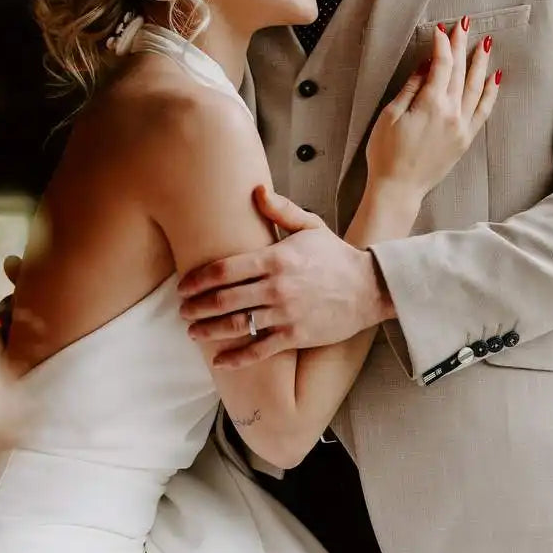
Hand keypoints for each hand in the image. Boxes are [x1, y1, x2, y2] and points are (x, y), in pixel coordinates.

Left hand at [178, 188, 392, 366]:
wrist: (370, 288)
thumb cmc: (336, 257)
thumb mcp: (310, 226)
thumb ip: (280, 210)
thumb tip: (255, 191)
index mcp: (276, 258)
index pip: (224, 269)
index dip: (198, 279)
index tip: (184, 285)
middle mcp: (277, 287)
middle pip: (223, 299)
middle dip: (196, 306)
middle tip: (182, 310)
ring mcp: (285, 314)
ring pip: (236, 325)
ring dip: (208, 330)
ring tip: (193, 332)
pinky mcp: (295, 336)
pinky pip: (259, 350)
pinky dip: (236, 358)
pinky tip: (219, 361)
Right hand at [365, 17, 500, 198]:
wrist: (398, 189)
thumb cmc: (385, 153)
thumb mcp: (390, 115)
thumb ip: (411, 87)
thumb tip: (425, 65)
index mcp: (431, 104)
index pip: (442, 65)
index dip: (442, 44)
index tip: (441, 29)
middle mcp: (451, 113)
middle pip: (460, 71)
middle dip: (462, 45)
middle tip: (464, 24)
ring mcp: (462, 127)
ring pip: (476, 87)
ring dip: (480, 63)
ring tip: (485, 43)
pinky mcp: (465, 139)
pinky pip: (483, 111)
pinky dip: (490, 93)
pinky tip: (494, 78)